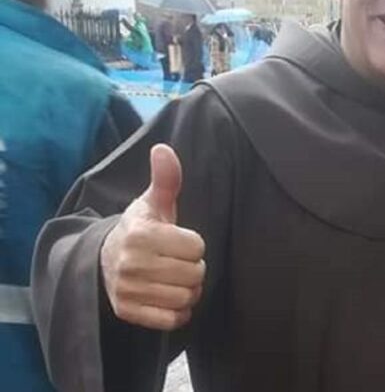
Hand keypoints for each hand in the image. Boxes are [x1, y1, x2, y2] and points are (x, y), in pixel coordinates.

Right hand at [100, 144, 205, 330]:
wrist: (102, 259)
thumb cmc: (140, 228)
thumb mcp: (152, 203)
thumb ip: (165, 179)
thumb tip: (164, 149)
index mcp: (141, 234)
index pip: (197, 247)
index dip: (193, 244)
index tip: (178, 241)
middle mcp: (131, 264)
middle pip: (195, 274)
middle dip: (194, 268)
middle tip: (178, 262)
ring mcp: (127, 290)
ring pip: (187, 298)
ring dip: (189, 290)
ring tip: (175, 279)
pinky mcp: (127, 312)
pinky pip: (173, 320)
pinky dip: (178, 312)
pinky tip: (169, 297)